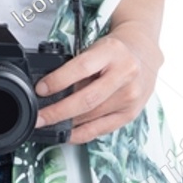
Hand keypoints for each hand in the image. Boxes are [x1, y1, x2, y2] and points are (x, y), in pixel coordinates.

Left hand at [32, 20, 163, 143]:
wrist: (144, 52)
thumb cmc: (116, 50)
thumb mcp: (96, 48)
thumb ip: (77, 67)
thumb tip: (49, 90)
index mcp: (113, 52)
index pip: (81, 68)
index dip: (58, 81)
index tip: (40, 90)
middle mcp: (125, 75)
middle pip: (87, 99)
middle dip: (57, 112)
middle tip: (39, 117)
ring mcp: (130, 96)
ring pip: (92, 117)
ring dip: (66, 124)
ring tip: (48, 124)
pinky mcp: (131, 113)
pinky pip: (102, 129)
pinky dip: (81, 133)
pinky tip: (67, 133)